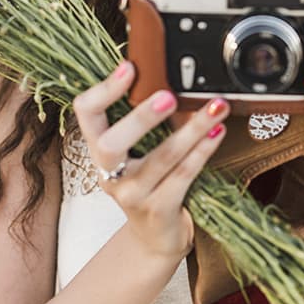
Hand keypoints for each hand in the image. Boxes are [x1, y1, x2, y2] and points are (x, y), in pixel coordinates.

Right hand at [73, 62, 227, 259]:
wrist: (156, 237)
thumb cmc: (149, 182)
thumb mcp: (136, 150)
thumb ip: (143, 119)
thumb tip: (169, 74)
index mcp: (98, 149)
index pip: (86, 113)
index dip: (104, 89)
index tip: (129, 66)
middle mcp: (108, 172)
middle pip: (112, 142)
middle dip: (141, 117)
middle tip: (169, 96)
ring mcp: (132, 194)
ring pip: (162, 157)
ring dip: (192, 128)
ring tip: (216, 106)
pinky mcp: (158, 210)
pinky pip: (183, 175)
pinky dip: (203, 151)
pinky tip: (217, 133)